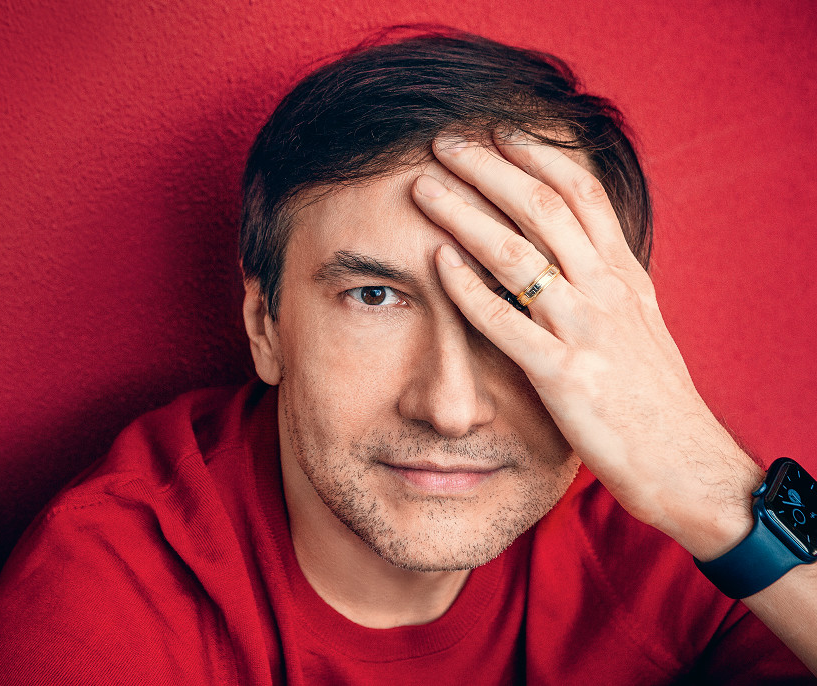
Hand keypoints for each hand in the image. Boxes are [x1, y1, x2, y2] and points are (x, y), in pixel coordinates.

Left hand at [412, 132, 761, 559]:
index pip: (581, 192)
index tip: (498, 130)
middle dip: (488, 167)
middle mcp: (605, 290)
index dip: (537, 153)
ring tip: (423, 187)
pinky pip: (503, 322)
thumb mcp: (640, 322)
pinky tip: (436, 261)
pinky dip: (466, 287)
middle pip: (541, 206)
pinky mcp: (562, 375)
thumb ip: (605, 281)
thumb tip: (572, 248)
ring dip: (463, 213)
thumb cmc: (655, 396)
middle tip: (445, 141)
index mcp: (623, 273)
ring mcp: (584, 330)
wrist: (687, 463)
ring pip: (515, 253)